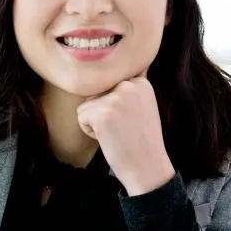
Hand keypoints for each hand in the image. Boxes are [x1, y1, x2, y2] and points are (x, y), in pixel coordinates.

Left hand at [76, 69, 175, 195]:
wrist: (148, 168)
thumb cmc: (142, 141)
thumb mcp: (144, 105)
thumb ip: (134, 86)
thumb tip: (139, 63)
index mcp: (140, 82)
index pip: (109, 84)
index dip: (115, 106)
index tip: (132, 121)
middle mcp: (130, 84)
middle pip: (96, 92)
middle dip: (104, 112)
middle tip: (125, 129)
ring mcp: (116, 98)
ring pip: (87, 104)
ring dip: (97, 121)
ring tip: (118, 133)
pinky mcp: (103, 112)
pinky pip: (81, 116)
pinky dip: (90, 131)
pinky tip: (110, 138)